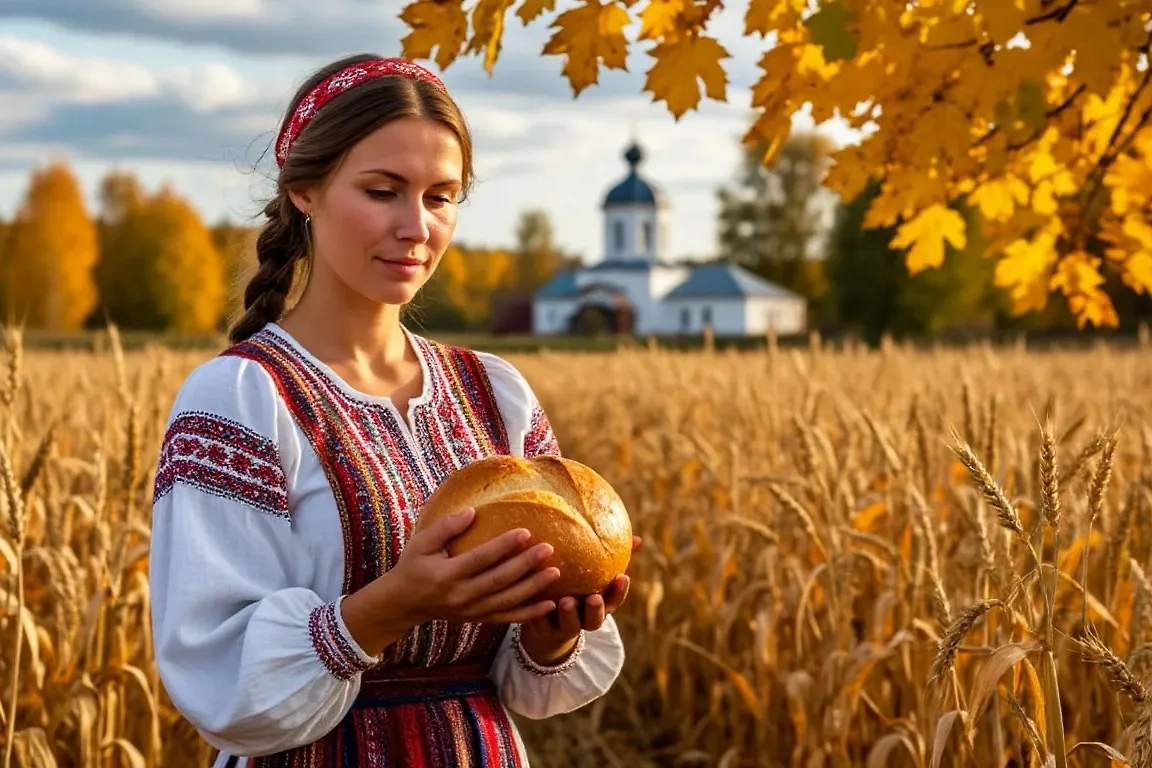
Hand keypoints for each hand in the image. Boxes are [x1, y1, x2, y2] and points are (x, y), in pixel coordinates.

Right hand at [342, 508, 560, 654]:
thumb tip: (472, 512)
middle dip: (526, 565)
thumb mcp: (420, 543)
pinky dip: (530, 614)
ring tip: (556, 573)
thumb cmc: (413, 567)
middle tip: (548, 548)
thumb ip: (445, 528)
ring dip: (533, 588)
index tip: (525, 531)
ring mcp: (471, 611)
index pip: (480, 559)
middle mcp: (461, 596)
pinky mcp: (478, 619)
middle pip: (499, 581)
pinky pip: (508, 618)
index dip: (503, 546)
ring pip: (507, 601)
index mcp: (446, 575)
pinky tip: (550, 605)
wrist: (404, 604)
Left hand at [518, 535, 641, 665]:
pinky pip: (542, 625)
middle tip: (594, 597)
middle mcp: (584, 619)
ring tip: (566, 601)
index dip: (619, 591)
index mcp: (599, 606)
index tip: (623, 577)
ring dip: (569, 614)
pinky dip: (541, 617)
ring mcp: (564, 627)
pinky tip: (538, 606)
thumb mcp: (593, 575)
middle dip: (596, 610)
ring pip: (569, 624)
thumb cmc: (577, 589)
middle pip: (595, 620)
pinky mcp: (543, 629)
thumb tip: (638, 538)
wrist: (548, 622)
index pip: (614, 601)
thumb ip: (612, 558)